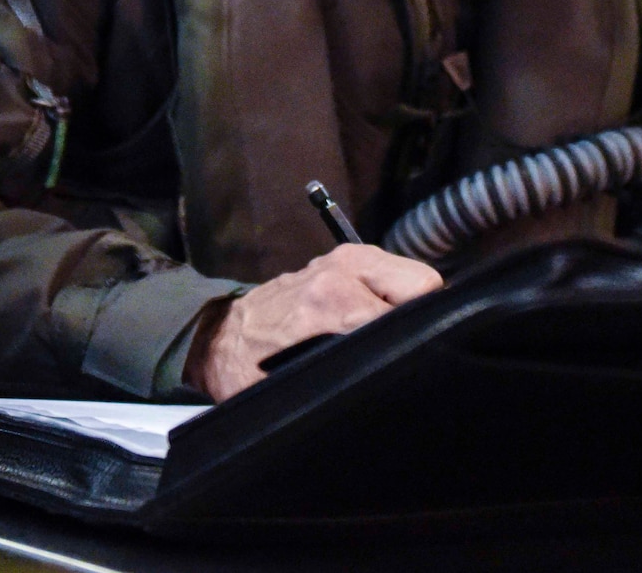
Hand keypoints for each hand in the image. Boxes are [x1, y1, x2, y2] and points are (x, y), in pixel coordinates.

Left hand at [189, 245, 440, 399]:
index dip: (417, 340)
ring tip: (380, 334)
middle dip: (418, 316)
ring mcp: (346, 257)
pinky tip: (371, 317)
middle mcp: (343, 269)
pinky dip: (393, 294)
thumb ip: (347, 373)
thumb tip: (388, 378)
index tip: (407, 360)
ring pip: (414, 276)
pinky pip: (394, 271)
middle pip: (423, 283)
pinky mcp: (347, 255)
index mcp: (332, 300)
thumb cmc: (250, 368)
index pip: (412, 310)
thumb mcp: (298, 386)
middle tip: (395, 346)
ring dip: (406, 305)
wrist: (218, 337)